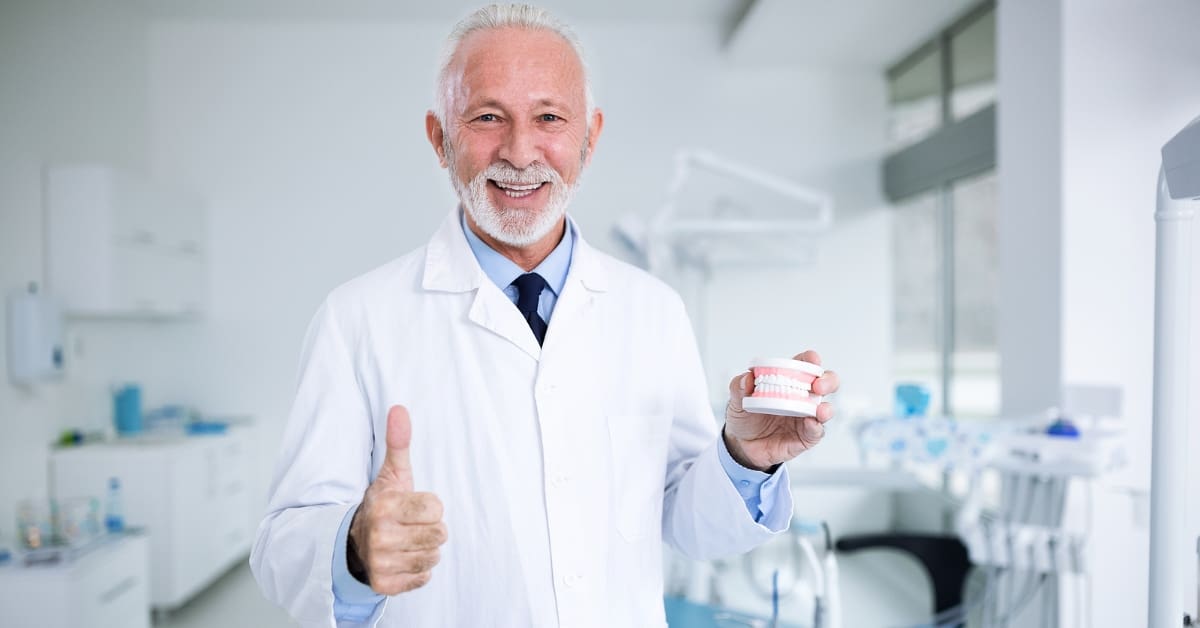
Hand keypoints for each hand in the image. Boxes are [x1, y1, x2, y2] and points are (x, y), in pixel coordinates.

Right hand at [348, 405, 447, 594]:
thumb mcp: (391, 473)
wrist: (352, 542)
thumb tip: (399, 408)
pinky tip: (402, 559)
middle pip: (439, 534)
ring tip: (406, 541)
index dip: (430, 506)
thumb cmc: (382, 505)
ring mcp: (381, 562)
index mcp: (385, 506)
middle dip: (430, 529)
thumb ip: (398, 442)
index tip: (413, 506)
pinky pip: (423, 578)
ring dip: (425, 550)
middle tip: (410, 525)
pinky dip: (417, 571)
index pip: (436, 507)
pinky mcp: (384, 584)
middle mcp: (380, 536)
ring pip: (433, 556)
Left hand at [723, 350, 838, 470]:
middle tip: (818, 385)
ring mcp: (806, 416)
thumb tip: (747, 377)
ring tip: (819, 410)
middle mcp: (802, 396)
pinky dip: (816, 427)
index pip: (804, 365)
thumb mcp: (737, 401)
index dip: (811, 360)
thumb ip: (739, 388)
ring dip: (826, 408)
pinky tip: (810, 424)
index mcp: (788, 381)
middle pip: (825, 383)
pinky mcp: (806, 436)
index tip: (813, 359)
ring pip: (825, 408)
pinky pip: (817, 431)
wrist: (742, 446)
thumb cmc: (744, 417)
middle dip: (828, 381)